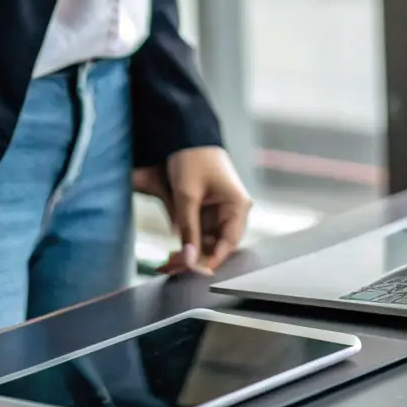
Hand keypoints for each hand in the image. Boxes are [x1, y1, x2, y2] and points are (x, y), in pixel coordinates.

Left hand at [132, 146, 251, 275]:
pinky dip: (188, 242)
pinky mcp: (207, 210)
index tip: (193, 272)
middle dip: (197, 258)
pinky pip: (200, 233)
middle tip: (174, 267)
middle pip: (218, 245)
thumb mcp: (186, 195)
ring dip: (191, 252)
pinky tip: (173, 251)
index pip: (229, 242)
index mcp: (237, 205)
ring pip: (208, 241)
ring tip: (169, 262)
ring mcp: (219, 211)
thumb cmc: (193, 158)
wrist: (185, 135)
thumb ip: (188, 229)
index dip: (212, 260)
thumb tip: (190, 258)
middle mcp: (232, 210)